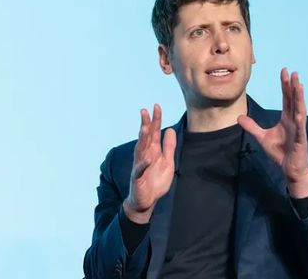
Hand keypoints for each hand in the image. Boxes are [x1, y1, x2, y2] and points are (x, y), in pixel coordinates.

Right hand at [123, 104, 176, 223]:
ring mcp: (140, 165)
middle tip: (146, 111)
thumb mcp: (167, 162)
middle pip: (145, 137)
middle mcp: (145, 155)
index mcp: (152, 151)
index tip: (157, 106)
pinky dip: (143, 164)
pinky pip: (140, 169)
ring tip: (145, 128)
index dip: (156, 120)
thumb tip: (170, 129)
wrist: (147, 201)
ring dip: (142, 139)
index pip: (154, 133)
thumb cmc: (155, 181)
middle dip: (146, 124)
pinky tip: (147, 158)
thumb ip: (168, 147)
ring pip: (140, 149)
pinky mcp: (137, 177)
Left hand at [237, 68, 307, 197]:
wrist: (290, 168)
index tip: (284, 72)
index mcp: (286, 118)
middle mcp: (294, 121)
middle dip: (292, 86)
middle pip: (294, 100)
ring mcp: (298, 129)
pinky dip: (299, 118)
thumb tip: (239, 117)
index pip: (286, 98)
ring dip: (299, 98)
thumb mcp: (261, 137)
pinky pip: (300, 127)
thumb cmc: (280, 152)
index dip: (285, 85)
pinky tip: (298, 110)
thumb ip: (252, 126)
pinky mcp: (300, 139)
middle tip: (292, 72)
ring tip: (299, 84)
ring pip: (299, 110)